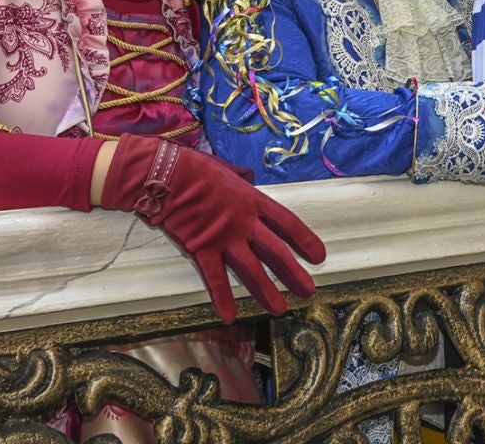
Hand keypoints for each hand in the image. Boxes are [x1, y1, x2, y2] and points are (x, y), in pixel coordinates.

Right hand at [100, 136, 325, 323]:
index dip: (305, 240)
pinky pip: (214, 278)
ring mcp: (224, 237)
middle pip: (275, 252)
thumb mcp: (225, 167)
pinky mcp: (202, 249)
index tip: (319, 256)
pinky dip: (222, 298)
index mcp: (253, 200)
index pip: (286, 223)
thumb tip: (250, 174)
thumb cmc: (195, 168)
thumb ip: (241, 175)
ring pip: (250, 270)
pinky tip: (229, 317)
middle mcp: (244, 222)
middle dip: (293, 272)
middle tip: (308, 291)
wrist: (165, 175)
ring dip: (266, 291)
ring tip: (280, 309)